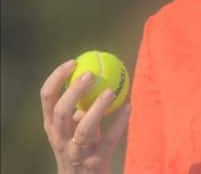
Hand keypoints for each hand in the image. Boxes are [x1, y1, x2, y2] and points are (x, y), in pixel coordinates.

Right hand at [40, 58, 130, 173]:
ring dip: (97, 108)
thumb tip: (96, 73)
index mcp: (52, 127)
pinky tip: (129, 106)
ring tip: (110, 91)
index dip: (57, 78)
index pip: (47, 98)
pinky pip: (109, 139)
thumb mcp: (73, 128)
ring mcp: (77, 152)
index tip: (73, 62)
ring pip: (84, 130)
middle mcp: (60, 139)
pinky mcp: (96, 162)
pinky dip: (119, 122)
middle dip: (73, 91)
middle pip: (61, 112)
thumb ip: (80, 107)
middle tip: (90, 74)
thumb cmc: (81, 149)